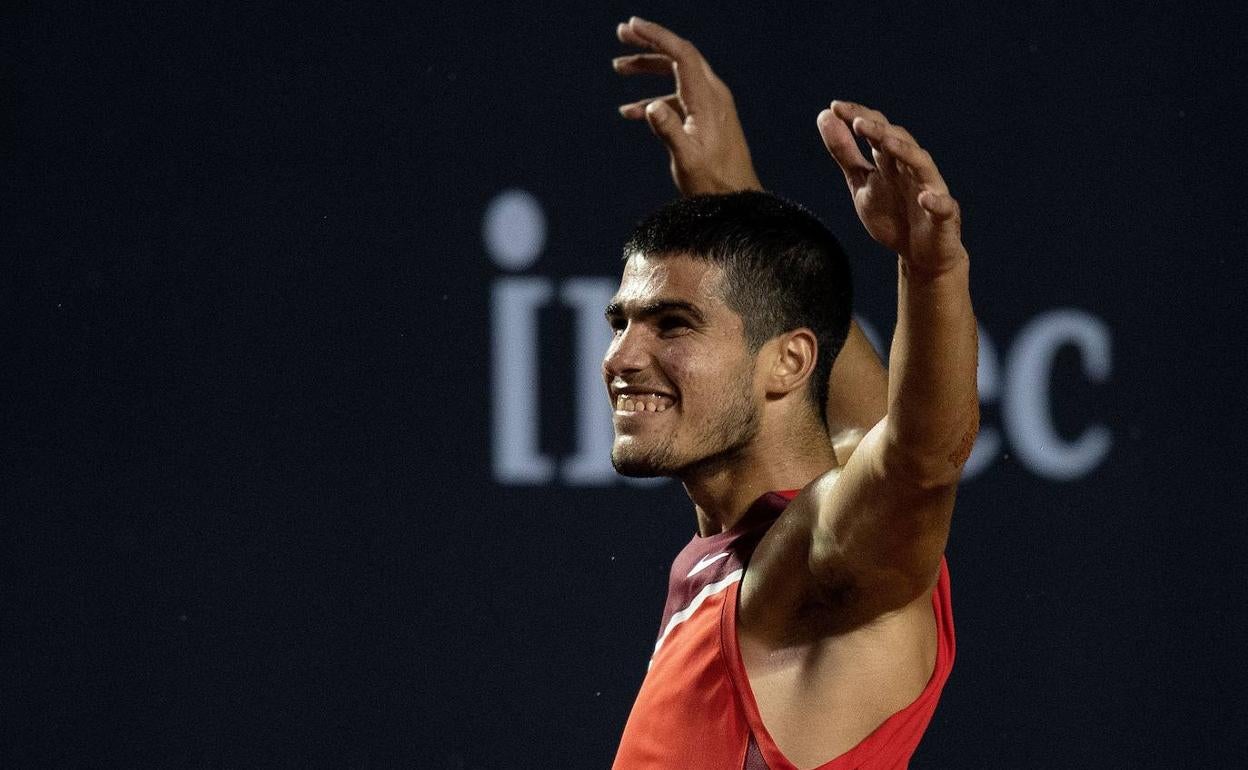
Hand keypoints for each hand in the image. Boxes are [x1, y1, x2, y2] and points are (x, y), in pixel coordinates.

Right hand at [614, 17, 761, 194]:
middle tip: (622, 34)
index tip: (631, 26)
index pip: (682, 54)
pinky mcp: (707, 119)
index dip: (656, 36)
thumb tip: (650, 107)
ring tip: (619, 67)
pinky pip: (678, 98)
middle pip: (679, 56)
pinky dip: (655, 98)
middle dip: (650, 43)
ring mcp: (711, 106)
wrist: (738, 200)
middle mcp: (712, 95)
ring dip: (649, 69)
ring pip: (677, 75)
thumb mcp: (687, 159)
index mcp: (707, 99)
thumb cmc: (714, 183)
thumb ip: (669, 131)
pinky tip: (630, 112)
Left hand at [818, 101, 965, 275]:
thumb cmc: (891, 214)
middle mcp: (911, 167)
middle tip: (856, 122)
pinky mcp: (944, 215)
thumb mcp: (861, 183)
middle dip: (878, 131)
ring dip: (905, 152)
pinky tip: (924, 198)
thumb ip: (845, 153)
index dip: (858, 117)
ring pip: (921, 164)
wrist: (920, 255)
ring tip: (885, 143)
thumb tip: (824, 116)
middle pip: (897, 141)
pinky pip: (942, 206)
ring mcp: (930, 188)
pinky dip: (935, 201)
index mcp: (891, 159)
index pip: (876, 130)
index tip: (834, 107)